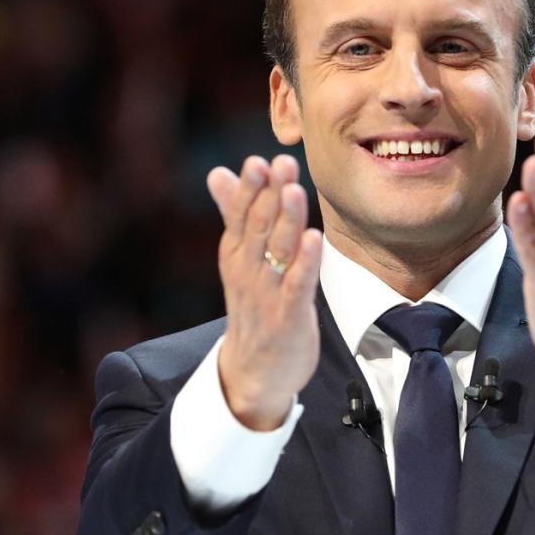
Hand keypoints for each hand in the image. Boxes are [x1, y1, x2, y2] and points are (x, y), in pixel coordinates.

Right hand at [207, 155, 322, 430]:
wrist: (252, 374)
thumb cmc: (253, 306)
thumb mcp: (238, 259)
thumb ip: (232, 213)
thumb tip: (219, 172)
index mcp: (235, 255)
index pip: (239, 215)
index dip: (249, 189)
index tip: (258, 160)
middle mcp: (247, 271)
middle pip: (258, 227)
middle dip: (270, 194)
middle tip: (282, 162)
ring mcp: (267, 294)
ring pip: (277, 251)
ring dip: (286, 220)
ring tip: (294, 190)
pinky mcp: (290, 316)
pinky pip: (298, 285)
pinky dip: (306, 262)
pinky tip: (316, 239)